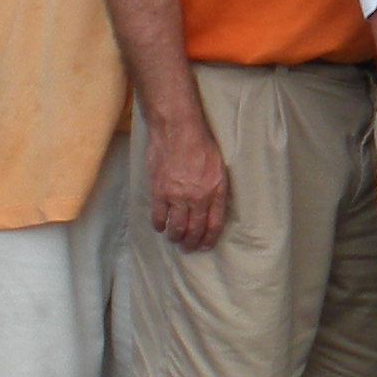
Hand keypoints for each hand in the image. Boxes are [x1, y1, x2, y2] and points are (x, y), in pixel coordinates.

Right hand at [146, 119, 232, 253]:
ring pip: (175, 227)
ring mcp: (177, 196)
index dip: (209, 239)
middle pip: (194, 230)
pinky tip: (160, 227)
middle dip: (191, 243)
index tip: (205, 246)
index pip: (214, 224)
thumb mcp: (219, 167)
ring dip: (175, 237)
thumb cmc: (201, 144)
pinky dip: (159, 225)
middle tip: (188, 248)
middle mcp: (197, 198)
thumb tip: (211, 208)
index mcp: (215, 191)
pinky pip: (158, 216)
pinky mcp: (159, 191)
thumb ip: (216, 189)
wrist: (177, 129)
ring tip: (174, 239)